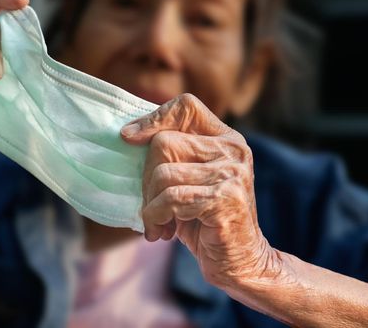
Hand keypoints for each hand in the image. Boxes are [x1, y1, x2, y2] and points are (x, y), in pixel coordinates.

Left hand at [121, 93, 282, 289]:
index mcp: (226, 138)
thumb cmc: (205, 220)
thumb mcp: (190, 180)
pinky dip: (156, 217)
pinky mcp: (225, 198)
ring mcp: (232, 174)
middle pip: (164, 143)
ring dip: (149, 204)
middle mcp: (234, 150)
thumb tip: (127, 134)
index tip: (128, 138)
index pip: (186, 106)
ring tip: (157, 222)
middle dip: (146, 178)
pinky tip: (161, 232)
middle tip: (151, 204)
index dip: (153, 118)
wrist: (240, 261)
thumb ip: (173, 155)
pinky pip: (172, 199)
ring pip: (164, 173)